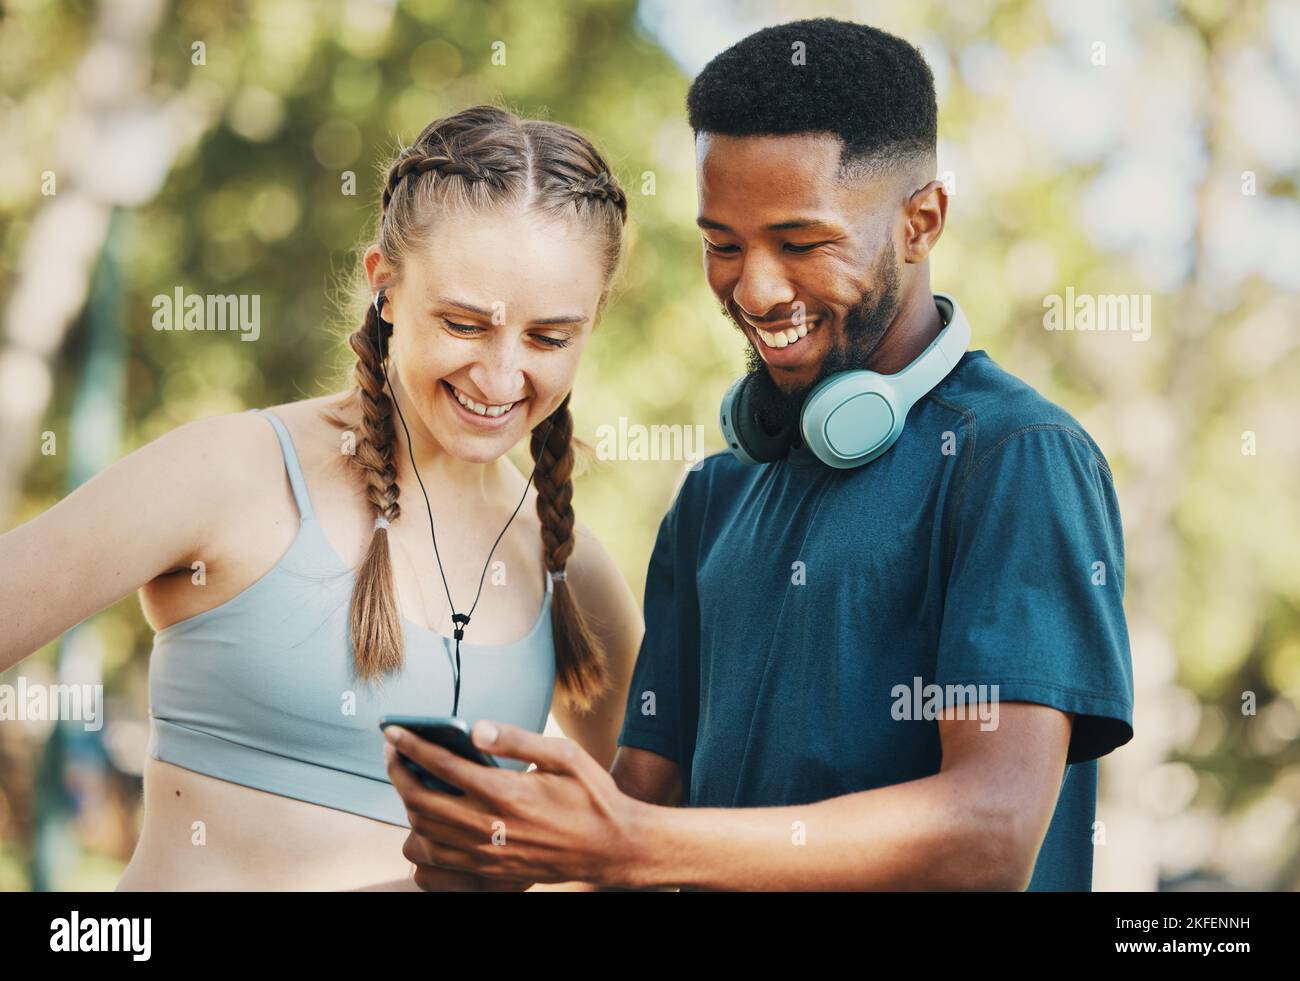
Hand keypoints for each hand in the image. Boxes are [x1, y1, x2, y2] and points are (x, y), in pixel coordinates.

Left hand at [384, 721, 646, 887]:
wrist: (613, 848)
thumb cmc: (592, 797)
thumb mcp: (565, 755)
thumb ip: (518, 739)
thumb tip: (476, 728)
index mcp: (508, 793)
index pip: (442, 766)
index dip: (412, 746)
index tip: (394, 730)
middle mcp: (491, 827)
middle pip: (422, 801)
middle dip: (398, 772)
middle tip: (392, 750)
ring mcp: (488, 855)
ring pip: (425, 833)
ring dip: (407, 803)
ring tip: (407, 779)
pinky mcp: (491, 872)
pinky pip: (441, 858)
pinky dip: (423, 836)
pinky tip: (426, 816)